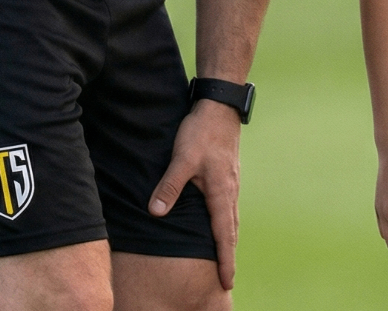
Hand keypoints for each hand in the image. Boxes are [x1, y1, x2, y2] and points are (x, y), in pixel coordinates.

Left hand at [148, 100, 242, 288]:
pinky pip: (229, 206)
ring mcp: (231, 182)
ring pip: (231, 218)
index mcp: (220, 192)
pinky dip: (226, 222)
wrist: (220, 106)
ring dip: (228, 240)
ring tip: (225, 257)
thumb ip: (169, 187)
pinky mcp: (227, 174)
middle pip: (231, 231)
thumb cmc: (201, 132)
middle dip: (229, 255)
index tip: (227, 281)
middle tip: (227, 277)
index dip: (225, 259)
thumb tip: (156, 213)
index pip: (223, 235)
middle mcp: (229, 191)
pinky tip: (220, 222)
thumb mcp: (182, 158)